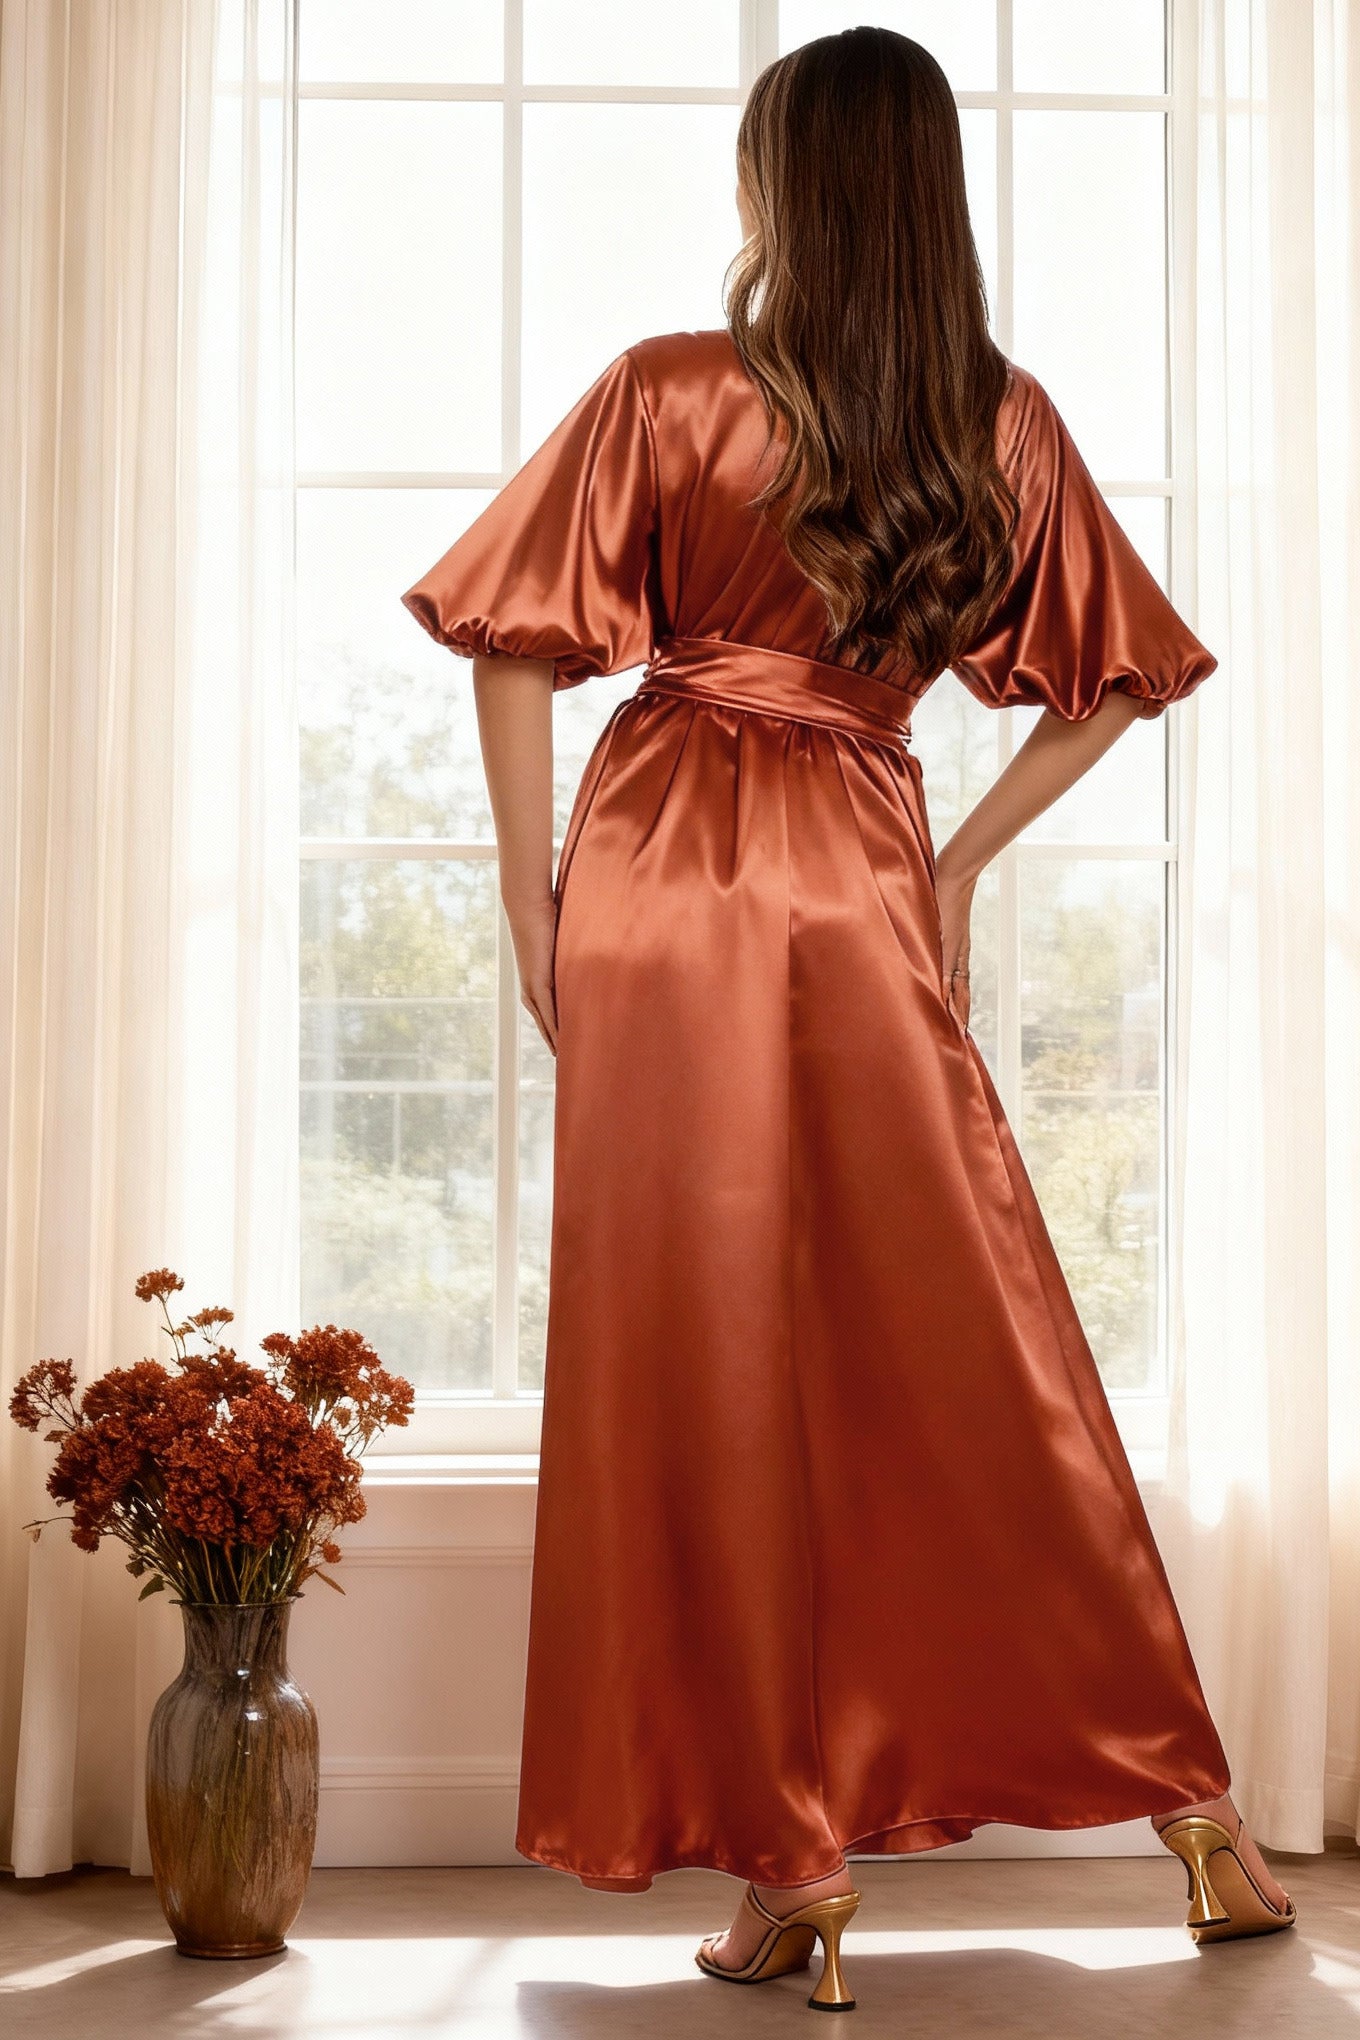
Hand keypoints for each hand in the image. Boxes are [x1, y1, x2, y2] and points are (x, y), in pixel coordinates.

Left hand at [505, 892, 558, 1055]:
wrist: (527, 906)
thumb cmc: (546, 918)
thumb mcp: (563, 943)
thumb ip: (573, 955)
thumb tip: (592, 957)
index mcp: (536, 982)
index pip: (547, 1014)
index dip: (557, 1031)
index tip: (568, 1047)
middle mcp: (530, 989)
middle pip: (544, 1024)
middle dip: (555, 1043)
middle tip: (569, 1063)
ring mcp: (532, 987)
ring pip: (545, 1023)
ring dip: (555, 1041)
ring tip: (566, 1059)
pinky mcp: (538, 982)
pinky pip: (548, 1012)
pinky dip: (555, 1028)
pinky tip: (562, 1042)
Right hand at [934, 857, 975, 1029]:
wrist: (956, 872)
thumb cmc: (944, 890)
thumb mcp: (937, 916)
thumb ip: (933, 928)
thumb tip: (923, 933)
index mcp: (956, 948)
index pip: (959, 981)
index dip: (960, 1000)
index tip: (959, 1020)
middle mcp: (959, 951)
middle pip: (963, 988)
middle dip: (961, 1010)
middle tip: (961, 1032)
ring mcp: (956, 947)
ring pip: (959, 983)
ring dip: (958, 1005)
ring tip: (958, 1024)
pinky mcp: (950, 940)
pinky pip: (949, 969)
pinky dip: (949, 987)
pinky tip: (947, 1001)